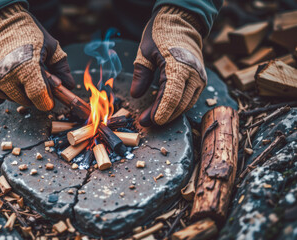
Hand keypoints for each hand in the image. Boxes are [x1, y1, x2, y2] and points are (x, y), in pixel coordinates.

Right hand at [0, 3, 73, 110]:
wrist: (1, 22)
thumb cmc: (29, 32)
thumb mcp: (51, 47)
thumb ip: (62, 68)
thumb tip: (70, 86)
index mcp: (27, 66)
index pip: (39, 97)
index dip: (47, 102)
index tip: (51, 101)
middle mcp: (9, 74)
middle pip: (29, 101)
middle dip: (37, 96)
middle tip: (40, 83)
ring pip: (17, 100)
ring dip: (25, 94)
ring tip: (27, 76)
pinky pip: (4, 96)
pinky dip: (12, 91)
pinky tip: (15, 77)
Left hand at [131, 5, 206, 125]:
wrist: (182, 21)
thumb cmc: (161, 34)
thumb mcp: (145, 52)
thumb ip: (141, 74)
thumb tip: (135, 95)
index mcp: (178, 65)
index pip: (171, 96)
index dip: (160, 111)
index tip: (148, 121)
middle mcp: (193, 73)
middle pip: (179, 103)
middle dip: (162, 115)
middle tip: (145, 122)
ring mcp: (199, 76)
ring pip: (187, 103)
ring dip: (171, 113)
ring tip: (153, 119)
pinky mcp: (200, 78)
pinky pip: (190, 98)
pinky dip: (178, 106)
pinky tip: (165, 110)